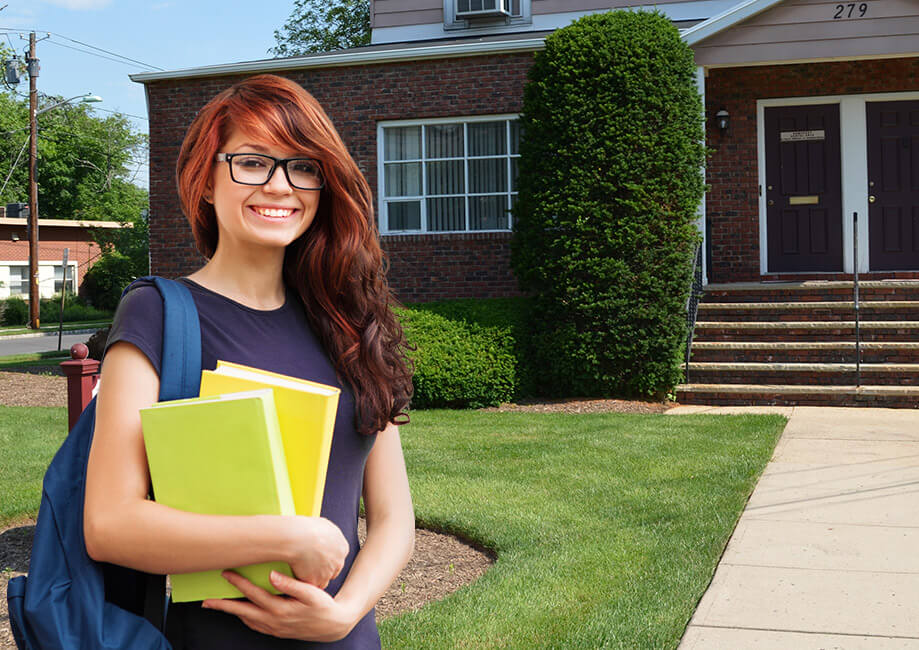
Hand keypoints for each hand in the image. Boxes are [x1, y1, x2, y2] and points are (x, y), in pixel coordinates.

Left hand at [202, 570, 358, 641]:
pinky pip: (254, 625)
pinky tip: (241, 611)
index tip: (226, 573)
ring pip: (246, 620)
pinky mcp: (276, 631)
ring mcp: (274, 628)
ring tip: (219, 604)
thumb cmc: (323, 606)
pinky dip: (244, 617)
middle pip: (242, 612)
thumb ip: (291, 584)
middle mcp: (273, 621)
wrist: (333, 626)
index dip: (238, 584)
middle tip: (206, 601)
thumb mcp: (312, 593)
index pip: (253, 595)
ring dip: (232, 612)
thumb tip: (272, 575)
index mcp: (280, 610)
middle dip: (223, 606)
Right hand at [287, 516, 348, 588]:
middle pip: (333, 570)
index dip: (328, 558)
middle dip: (324, 570)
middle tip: (310, 566)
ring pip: (322, 580)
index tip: (319, 557)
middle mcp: (339, 562)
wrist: (299, 538)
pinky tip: (297, 576)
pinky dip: (305, 583)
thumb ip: (328, 534)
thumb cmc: (308, 528)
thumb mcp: (324, 524)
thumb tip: (324, 533)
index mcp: (343, 548)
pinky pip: (311, 586)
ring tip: (301, 572)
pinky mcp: (316, 582)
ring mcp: (328, 573)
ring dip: (314, 578)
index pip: (338, 557)